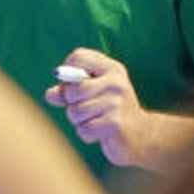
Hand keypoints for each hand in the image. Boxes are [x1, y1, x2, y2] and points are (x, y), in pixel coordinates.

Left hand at [44, 48, 148, 166]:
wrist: (143, 136)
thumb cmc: (112, 111)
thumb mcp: (92, 94)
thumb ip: (68, 92)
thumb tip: (50, 95)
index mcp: (111, 68)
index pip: (78, 57)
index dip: (67, 71)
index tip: (71, 84)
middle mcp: (115, 82)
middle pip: (72, 89)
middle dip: (72, 104)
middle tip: (87, 109)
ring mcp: (117, 102)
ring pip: (75, 112)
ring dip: (80, 122)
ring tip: (96, 121)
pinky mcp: (115, 123)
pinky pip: (84, 129)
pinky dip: (87, 134)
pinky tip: (101, 133)